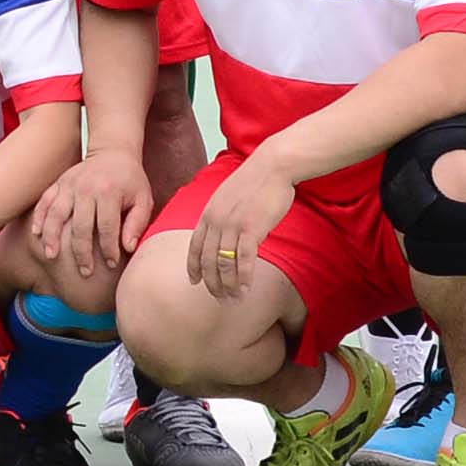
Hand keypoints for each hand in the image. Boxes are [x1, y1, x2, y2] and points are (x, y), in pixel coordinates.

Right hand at [31, 146, 154, 273]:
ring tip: (51, 256)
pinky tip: (36, 234)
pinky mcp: (59, 183)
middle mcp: (86, 188)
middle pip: (80, 226)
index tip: (111, 264)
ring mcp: (69, 185)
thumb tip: (127, 248)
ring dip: (52, 237)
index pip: (107, 228)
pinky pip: (45, 201)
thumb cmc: (131, 181)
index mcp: (109, 192)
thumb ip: (137, 223)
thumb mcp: (143, 199)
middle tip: (84, 272)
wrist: (113, 152)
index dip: (109, 249)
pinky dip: (39, 217)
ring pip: (56, 214)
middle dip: (82, 252)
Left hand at [187, 152, 293, 302]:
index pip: (195, 246)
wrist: (272, 166)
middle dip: (211, 282)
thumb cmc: (255, 182)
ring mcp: (232, 225)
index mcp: (208, 213)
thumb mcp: (228, 197)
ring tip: (233, 299)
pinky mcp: (251, 228)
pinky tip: (246, 289)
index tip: (194, 282)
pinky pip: (244, 259)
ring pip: (224, 263)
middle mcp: (216, 221)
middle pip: (207, 259)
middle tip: (218, 298)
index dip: (193, 266)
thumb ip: (222, 215)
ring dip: (228, 285)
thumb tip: (224, 234)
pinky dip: (243, 278)